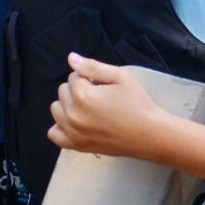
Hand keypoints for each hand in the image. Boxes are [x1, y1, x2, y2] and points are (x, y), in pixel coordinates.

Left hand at [48, 53, 163, 157]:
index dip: (88, 78)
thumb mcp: (120, 77)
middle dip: (77, 89)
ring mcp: (73, 133)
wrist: (149, 134)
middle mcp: (73, 115)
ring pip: (56, 109)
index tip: (102, 86)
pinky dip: (60, 126)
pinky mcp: (77, 146)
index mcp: (83, 96)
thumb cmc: (137, 103)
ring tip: (88, 108)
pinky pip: (54, 134)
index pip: (73, 76)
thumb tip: (71, 58)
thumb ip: (92, 66)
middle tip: (98, 97)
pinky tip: (76, 122)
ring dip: (68, 105)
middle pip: (63, 91)